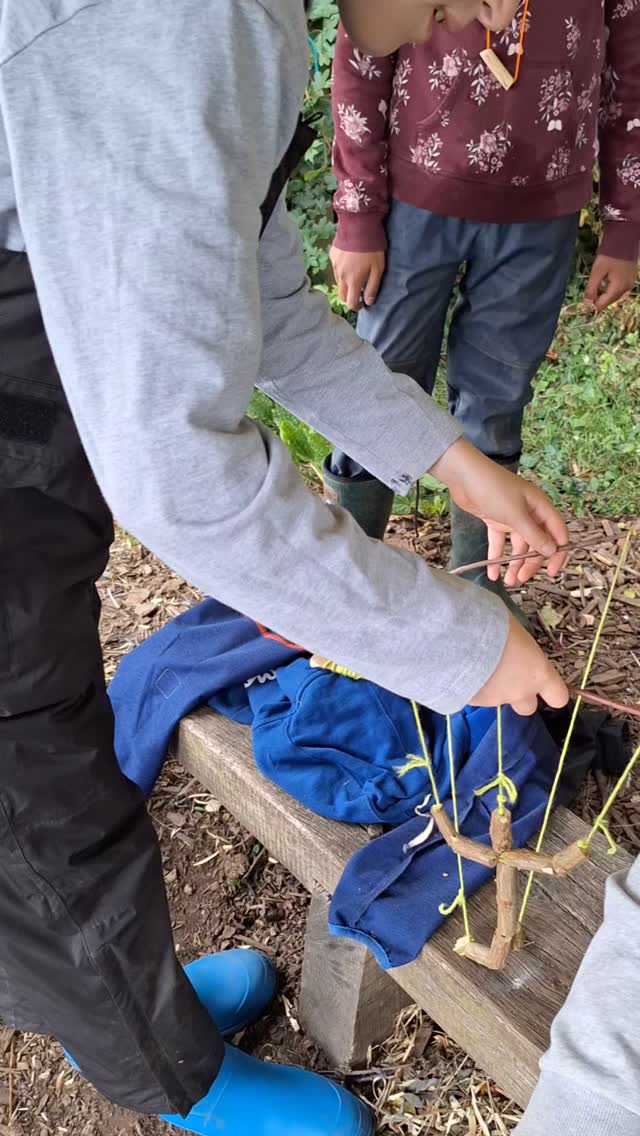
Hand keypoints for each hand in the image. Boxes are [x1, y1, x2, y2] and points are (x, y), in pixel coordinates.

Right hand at [330, 246, 385, 311]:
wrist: (359, 225)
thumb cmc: (372, 248)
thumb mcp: (378, 269)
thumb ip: (372, 287)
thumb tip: (368, 302)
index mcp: (353, 281)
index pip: (351, 303)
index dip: (357, 306)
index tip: (362, 304)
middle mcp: (341, 276)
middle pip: (342, 295)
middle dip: (350, 297)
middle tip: (359, 292)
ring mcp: (335, 266)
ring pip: (339, 282)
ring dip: (346, 283)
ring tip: (356, 274)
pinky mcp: (333, 256)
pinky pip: (336, 268)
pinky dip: (342, 270)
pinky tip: (350, 261)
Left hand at [431, 438, 568, 583]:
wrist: (464, 475)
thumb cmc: (494, 489)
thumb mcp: (515, 515)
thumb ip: (534, 535)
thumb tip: (553, 551)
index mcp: (541, 507)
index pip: (557, 533)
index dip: (558, 553)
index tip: (552, 573)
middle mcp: (529, 513)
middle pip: (537, 543)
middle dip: (531, 563)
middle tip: (522, 579)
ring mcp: (512, 517)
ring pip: (519, 545)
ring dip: (514, 564)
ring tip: (509, 582)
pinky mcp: (495, 520)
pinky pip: (500, 542)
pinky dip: (497, 557)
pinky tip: (493, 573)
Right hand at [470, 615, 568, 715]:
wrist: (458, 640)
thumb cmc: (494, 625)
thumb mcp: (514, 628)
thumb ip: (518, 644)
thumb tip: (511, 640)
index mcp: (538, 673)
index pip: (558, 696)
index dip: (553, 692)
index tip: (545, 684)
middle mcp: (520, 692)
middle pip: (528, 708)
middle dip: (520, 695)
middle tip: (509, 676)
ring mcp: (495, 700)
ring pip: (498, 701)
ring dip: (493, 688)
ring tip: (478, 665)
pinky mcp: (472, 702)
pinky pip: (476, 696)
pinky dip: (472, 687)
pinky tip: (463, 669)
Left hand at [584, 255, 636, 312]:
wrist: (625, 239)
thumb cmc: (609, 255)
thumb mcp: (597, 271)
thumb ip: (591, 288)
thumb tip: (586, 303)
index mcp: (617, 289)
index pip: (602, 305)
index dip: (592, 301)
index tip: (588, 291)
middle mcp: (626, 289)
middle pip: (608, 301)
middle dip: (598, 296)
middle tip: (593, 283)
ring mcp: (630, 284)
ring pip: (613, 295)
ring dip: (604, 291)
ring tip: (600, 278)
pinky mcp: (631, 278)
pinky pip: (619, 288)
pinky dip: (611, 286)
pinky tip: (607, 276)